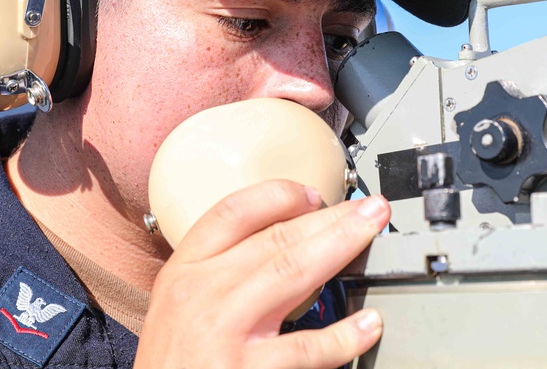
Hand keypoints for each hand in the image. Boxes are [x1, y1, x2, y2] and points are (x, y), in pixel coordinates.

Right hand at [133, 179, 390, 367]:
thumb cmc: (173, 364)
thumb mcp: (179, 307)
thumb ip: (221, 273)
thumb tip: (286, 242)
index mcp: (183, 271)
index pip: (232, 213)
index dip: (279, 196)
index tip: (314, 195)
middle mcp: (200, 294)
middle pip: (274, 239)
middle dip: (330, 218)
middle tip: (369, 208)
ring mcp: (223, 332)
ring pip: (293, 272)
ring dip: (341, 246)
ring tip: (372, 234)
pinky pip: (306, 348)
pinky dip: (343, 335)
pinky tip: (368, 324)